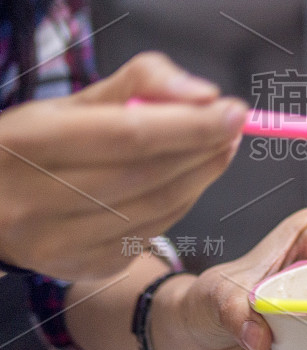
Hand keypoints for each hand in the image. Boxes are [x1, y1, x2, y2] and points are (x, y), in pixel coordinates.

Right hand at [0, 52, 247, 279]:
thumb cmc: (43, 143)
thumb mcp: (77, 100)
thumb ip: (143, 81)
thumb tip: (205, 94)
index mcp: (29, 143)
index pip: (128, 134)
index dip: (190, 124)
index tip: (235, 110)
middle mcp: (36, 200)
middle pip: (147, 174)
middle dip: (204, 148)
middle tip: (235, 126)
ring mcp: (58, 244)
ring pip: (157, 209)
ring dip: (203, 175)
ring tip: (222, 146)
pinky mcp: (82, 269)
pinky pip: (152, 233)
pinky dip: (183, 202)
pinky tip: (192, 178)